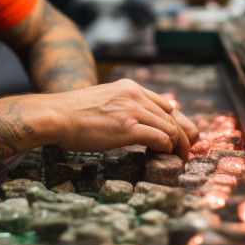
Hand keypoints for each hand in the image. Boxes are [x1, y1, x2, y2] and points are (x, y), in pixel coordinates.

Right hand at [47, 78, 199, 158]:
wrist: (56, 115)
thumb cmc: (73, 113)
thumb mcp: (103, 100)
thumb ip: (121, 106)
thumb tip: (133, 121)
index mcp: (129, 87)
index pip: (164, 103)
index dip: (176, 121)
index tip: (178, 135)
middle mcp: (134, 95)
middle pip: (172, 116)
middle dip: (183, 135)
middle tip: (187, 150)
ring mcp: (132, 110)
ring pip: (169, 127)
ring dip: (178, 145)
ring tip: (180, 157)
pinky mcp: (127, 127)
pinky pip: (159, 138)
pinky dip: (166, 148)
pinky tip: (164, 155)